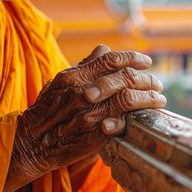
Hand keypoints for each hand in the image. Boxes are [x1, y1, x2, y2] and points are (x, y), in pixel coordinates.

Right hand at [9, 45, 165, 182]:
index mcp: (73, 76)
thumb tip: (105, 49)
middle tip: (157, 83)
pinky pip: (124, 121)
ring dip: (149, 97)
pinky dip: (138, 115)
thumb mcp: (59, 81)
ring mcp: (89, 115)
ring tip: (159, 98)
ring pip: (128, 99)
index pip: (110, 60)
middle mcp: (82, 93)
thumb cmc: (47, 109)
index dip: (133, 58)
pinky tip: (147, 114)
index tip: (146, 61)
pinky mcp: (95, 135)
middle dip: (146, 79)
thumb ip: (84, 65)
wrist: (33, 141)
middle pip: (124, 78)